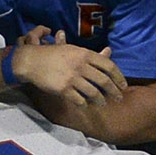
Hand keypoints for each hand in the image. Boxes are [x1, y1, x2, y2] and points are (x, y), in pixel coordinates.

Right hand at [11, 40, 127, 105]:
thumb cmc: (52, 54)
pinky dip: (85, 104)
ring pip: (94, 93)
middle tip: (119, 97)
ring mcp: (72, 78)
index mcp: (84, 53)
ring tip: (102, 103)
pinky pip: (80, 100)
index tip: (124, 85)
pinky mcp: (64, 89)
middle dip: (114, 91)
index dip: (119, 77)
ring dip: (101, 100)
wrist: (31, 61)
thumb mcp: (73, 50)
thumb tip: (109, 51)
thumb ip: (91, 54)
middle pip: (104, 81)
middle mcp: (80, 65)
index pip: (108, 66)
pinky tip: (86, 104)